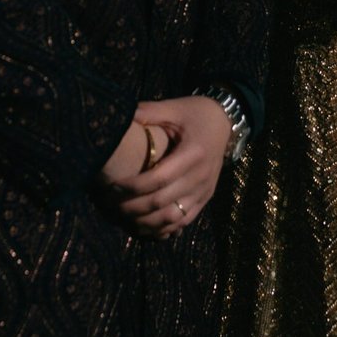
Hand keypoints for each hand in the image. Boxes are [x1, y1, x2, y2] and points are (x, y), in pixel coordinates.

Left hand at [110, 96, 230, 238]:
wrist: (224, 122)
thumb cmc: (195, 113)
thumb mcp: (173, 107)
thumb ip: (148, 112)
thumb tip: (120, 115)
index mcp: (192, 153)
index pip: (159, 178)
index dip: (134, 186)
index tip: (113, 186)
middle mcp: (200, 176)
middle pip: (163, 201)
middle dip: (134, 207)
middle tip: (111, 204)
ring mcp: (205, 191)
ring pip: (173, 218)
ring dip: (147, 222)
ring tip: (124, 218)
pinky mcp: (205, 198)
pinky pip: (184, 221)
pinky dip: (164, 228)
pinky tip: (145, 226)